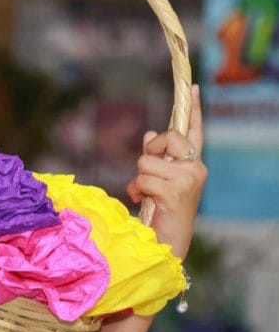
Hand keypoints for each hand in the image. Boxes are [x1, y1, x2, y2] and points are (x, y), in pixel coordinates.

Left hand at [125, 84, 206, 258]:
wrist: (168, 243)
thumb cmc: (161, 213)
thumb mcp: (157, 182)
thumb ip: (156, 159)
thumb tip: (147, 134)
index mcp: (193, 164)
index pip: (194, 131)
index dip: (193, 109)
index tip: (192, 87)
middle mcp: (195, 168)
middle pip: (166, 138)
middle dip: (150, 151)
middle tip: (147, 173)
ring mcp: (188, 178)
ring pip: (146, 161)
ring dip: (138, 179)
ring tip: (145, 196)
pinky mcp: (176, 190)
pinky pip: (142, 178)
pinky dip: (136, 190)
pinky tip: (143, 202)